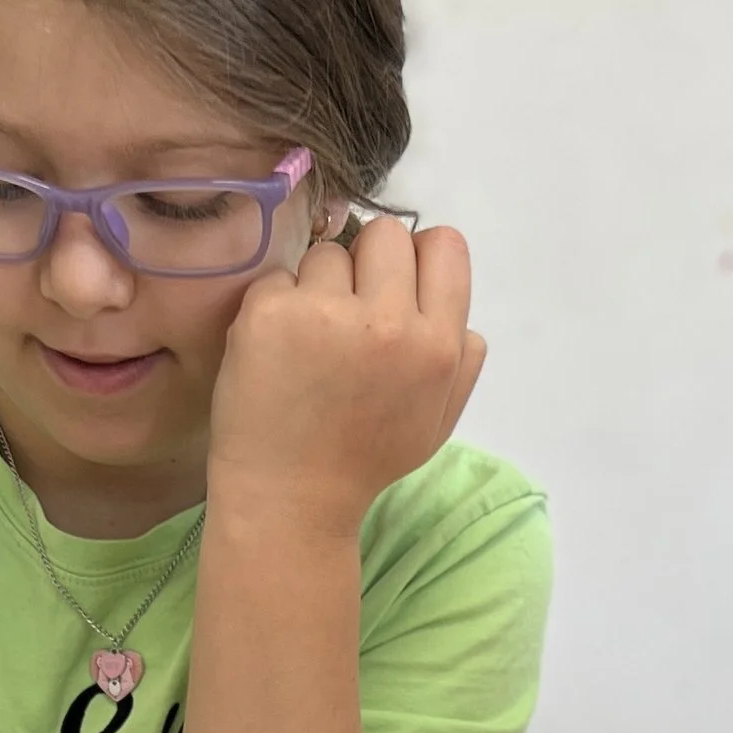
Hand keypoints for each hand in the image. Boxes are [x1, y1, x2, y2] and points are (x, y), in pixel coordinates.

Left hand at [207, 215, 485, 536]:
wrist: (290, 499)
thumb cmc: (364, 461)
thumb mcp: (437, 421)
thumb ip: (461, 364)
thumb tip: (461, 320)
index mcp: (437, 345)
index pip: (444, 245)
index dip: (418, 260)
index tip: (395, 289)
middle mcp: (389, 323)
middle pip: (386, 234)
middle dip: (367, 264)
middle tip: (347, 312)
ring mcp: (327, 314)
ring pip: (328, 254)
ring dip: (318, 286)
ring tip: (308, 341)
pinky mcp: (270, 313)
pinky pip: (280, 277)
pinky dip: (275, 306)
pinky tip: (276, 351)